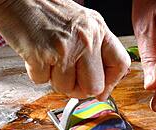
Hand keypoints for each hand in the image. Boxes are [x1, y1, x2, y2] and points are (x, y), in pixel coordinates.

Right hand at [0, 0, 130, 99]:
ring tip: (48, 58)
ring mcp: (64, 48)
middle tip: (67, 77)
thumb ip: (94, 50)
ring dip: (54, 79)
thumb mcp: (81, 23)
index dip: (111, 83)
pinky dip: (37, 73)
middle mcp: (85, 39)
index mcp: (98, 29)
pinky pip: (42, 82)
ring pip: (66, 88)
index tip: (101, 92)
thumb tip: (100, 89)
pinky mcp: (41, 56)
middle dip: (79, 88)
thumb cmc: (46, 11)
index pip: (119, 64)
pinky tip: (36, 55)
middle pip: (93, 87)